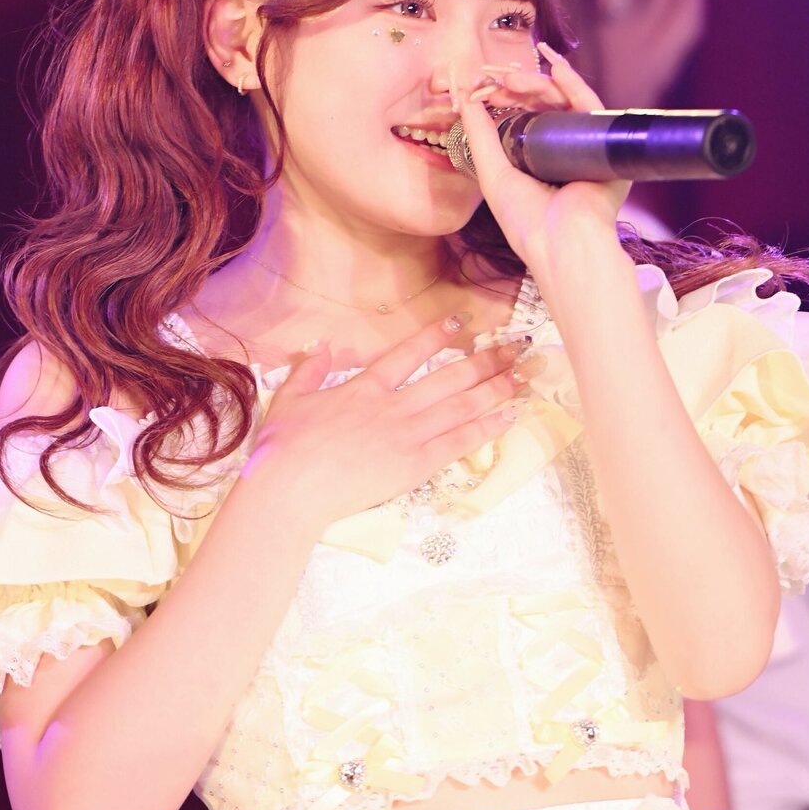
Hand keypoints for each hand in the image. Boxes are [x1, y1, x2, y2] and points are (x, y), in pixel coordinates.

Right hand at [246, 314, 523, 528]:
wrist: (291, 488)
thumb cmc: (283, 447)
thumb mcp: (290, 400)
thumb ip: (310, 370)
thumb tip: (321, 346)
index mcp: (364, 387)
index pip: (409, 354)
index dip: (438, 335)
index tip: (463, 322)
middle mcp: (394, 406)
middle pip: (451, 377)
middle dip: (488, 359)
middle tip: (519, 345)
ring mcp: (407, 435)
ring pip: (463, 406)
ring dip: (497, 388)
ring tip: (525, 375)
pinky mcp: (414, 466)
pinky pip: (459, 442)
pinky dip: (487, 428)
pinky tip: (509, 416)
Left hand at [451, 45, 630, 280]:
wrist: (563, 244)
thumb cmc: (526, 221)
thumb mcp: (494, 174)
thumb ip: (480, 136)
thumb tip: (464, 98)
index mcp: (540, 160)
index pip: (526, 118)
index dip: (505, 100)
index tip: (482, 88)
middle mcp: (566, 151)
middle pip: (545, 107)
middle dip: (520, 90)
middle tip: (497, 80)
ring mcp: (588, 146)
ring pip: (565, 103)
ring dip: (540, 84)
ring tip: (513, 78)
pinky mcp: (609, 145)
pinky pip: (592, 108)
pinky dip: (575, 85)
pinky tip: (558, 69)